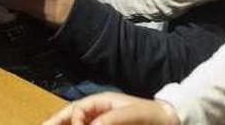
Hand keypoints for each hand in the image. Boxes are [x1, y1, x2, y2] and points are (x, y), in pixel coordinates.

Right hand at [43, 93, 179, 124]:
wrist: (169, 121)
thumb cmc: (150, 114)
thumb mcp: (131, 114)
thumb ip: (109, 120)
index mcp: (99, 102)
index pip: (76, 111)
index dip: (72, 122)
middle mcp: (96, 112)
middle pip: (70, 118)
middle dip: (55, 123)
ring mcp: (101, 122)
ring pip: (77, 123)